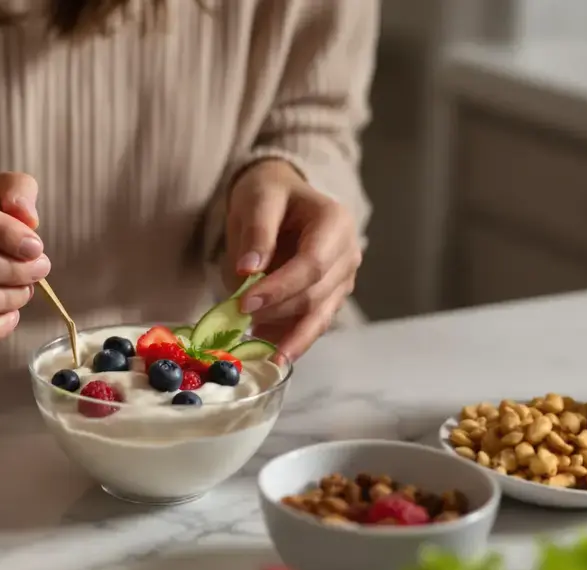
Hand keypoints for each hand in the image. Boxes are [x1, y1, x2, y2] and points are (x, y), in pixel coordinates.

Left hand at [225, 160, 361, 362]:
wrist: (282, 197)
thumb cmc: (270, 193)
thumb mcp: (258, 199)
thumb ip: (256, 232)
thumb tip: (248, 271)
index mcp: (335, 223)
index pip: (312, 264)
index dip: (280, 288)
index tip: (245, 302)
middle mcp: (347, 253)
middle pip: (316, 294)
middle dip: (278, 312)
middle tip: (239, 321)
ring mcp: (342, 279)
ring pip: (320, 317)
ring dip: (290, 338)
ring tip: (263, 358)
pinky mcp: (330, 298)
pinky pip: (314, 324)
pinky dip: (293, 340)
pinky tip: (271, 355)